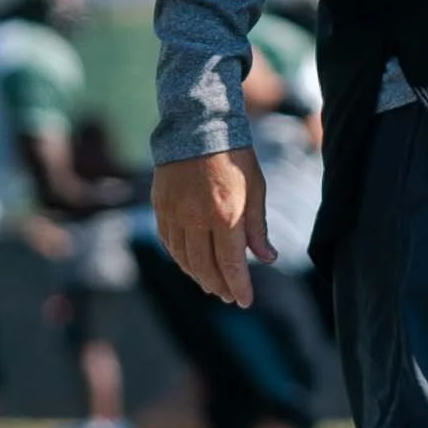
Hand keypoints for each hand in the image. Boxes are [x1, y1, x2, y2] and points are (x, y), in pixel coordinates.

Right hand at [151, 147, 274, 306]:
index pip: (230, 264)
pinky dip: (180, 258)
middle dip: (219, 285)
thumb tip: (267, 258)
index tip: (244, 301)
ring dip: (198, 275)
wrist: (198, 126)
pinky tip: (190, 263)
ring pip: (184, 258)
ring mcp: (175, 213)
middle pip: (205, 266)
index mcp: (225, 215)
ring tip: (211, 284)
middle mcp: (197, 219)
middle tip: (228, 296)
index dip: (238, 286)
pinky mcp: (161, 206)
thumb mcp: (255, 189)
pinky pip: (169, 242)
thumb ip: (257, 228)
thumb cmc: (235, 157)